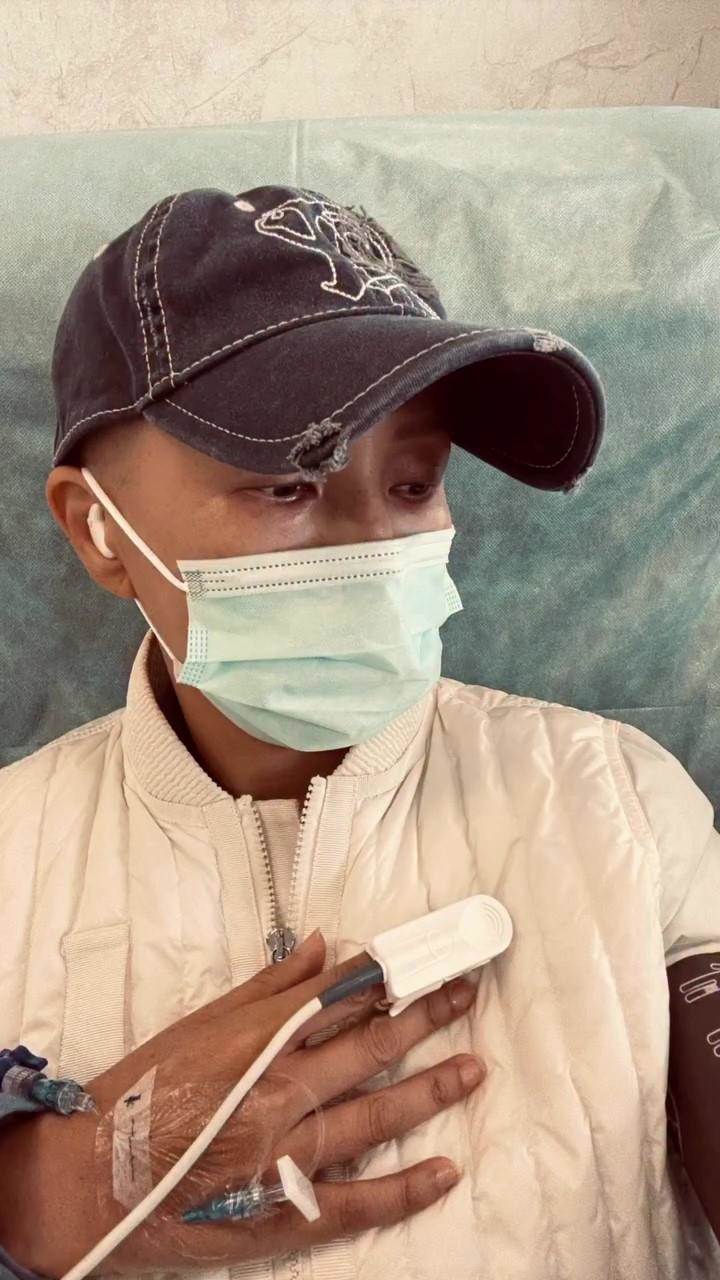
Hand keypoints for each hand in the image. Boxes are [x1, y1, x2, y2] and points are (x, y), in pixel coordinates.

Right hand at [1, 931, 483, 1273]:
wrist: (91, 1183)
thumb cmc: (139, 1095)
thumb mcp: (197, 1025)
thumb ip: (267, 987)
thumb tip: (322, 946)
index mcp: (258, 1043)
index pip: (341, 998)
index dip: (390, 977)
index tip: (428, 960)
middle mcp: (280, 1094)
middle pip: (371, 1049)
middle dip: (425, 1017)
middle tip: (468, 993)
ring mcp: (286, 1156)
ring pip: (377, 1117)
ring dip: (431, 1089)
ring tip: (473, 1067)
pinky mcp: (283, 1212)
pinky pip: (358, 1202)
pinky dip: (406, 1190)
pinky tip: (445, 1171)